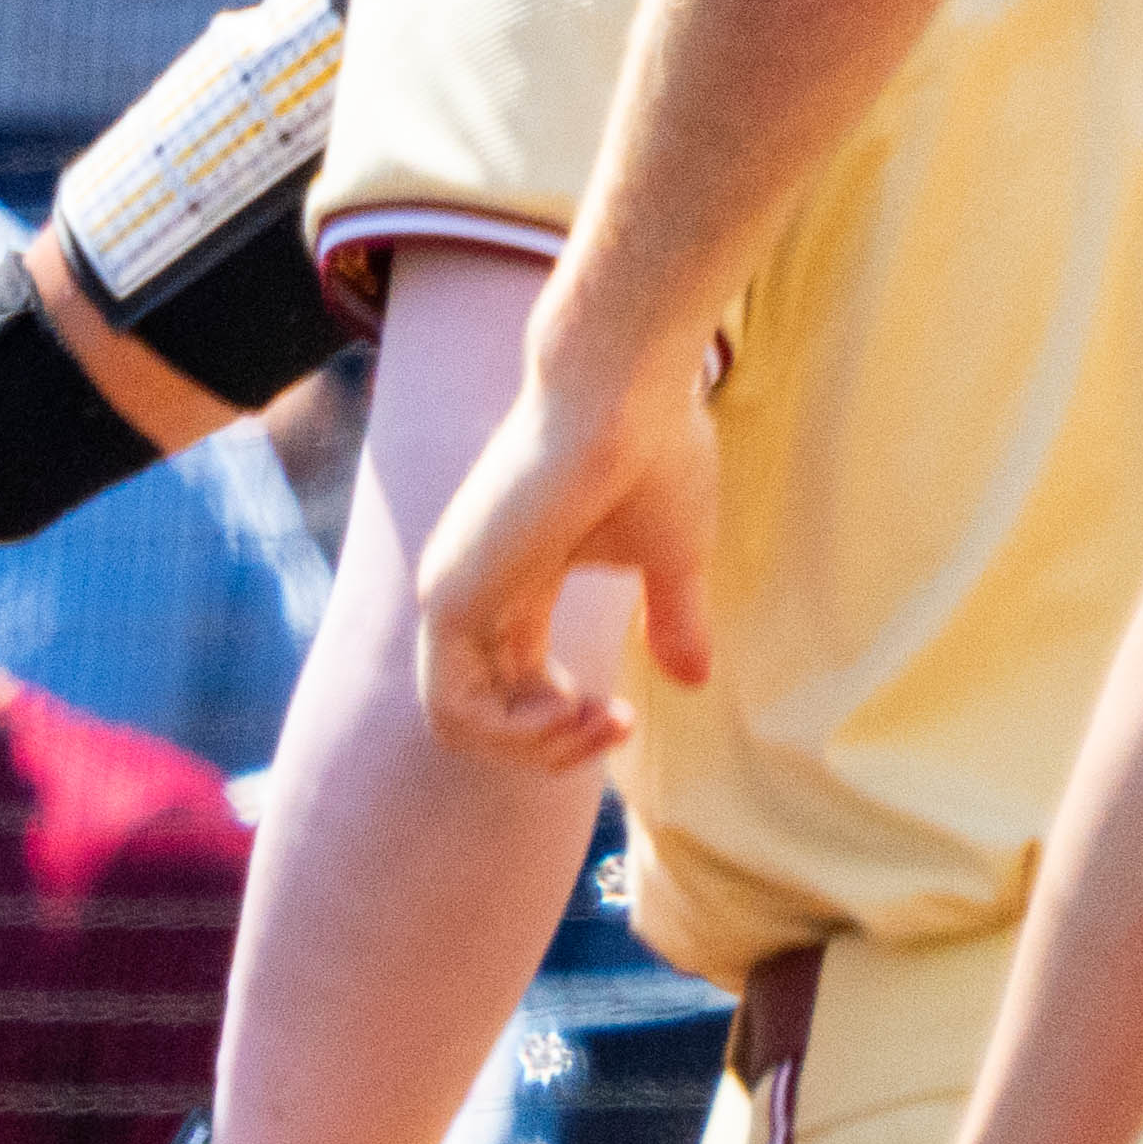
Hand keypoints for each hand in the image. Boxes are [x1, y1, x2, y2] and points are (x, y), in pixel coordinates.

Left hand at [411, 317, 708, 771]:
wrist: (625, 392)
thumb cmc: (653, 455)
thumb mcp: (673, 559)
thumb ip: (672, 618)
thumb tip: (691, 680)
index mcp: (515, 586)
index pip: (514, 687)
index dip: (569, 727)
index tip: (629, 715)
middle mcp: (473, 593)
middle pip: (480, 718)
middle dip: (553, 750)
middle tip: (617, 725)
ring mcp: (454, 592)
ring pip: (456, 724)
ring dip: (538, 750)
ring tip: (600, 718)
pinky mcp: (451, 593)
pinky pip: (452, 708)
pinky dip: (514, 736)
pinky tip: (574, 707)